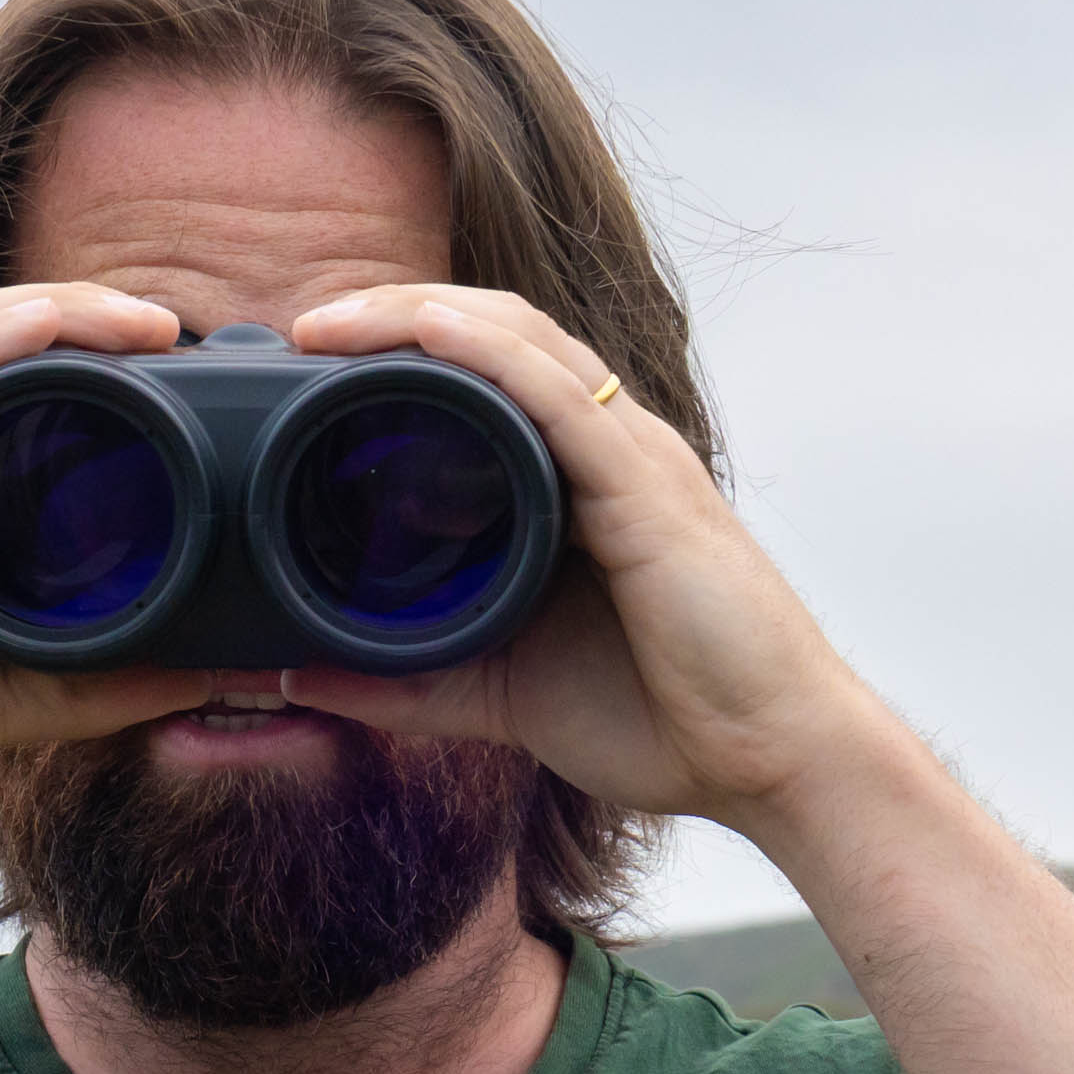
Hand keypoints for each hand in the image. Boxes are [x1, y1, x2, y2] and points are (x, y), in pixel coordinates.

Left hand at [282, 287, 851, 830]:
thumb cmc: (667, 718)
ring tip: (333, 320)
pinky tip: (428, 330)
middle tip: (306, 325)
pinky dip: (489, 353)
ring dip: (421, 314)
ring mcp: (633, 460)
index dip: (402, 349)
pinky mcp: (649, 491)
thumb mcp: (501, 693)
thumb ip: (406, 681)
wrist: (773, 760)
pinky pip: (562, 396)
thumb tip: (299, 677)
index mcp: (580, 482)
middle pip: (497, 334)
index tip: (310, 363)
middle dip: (397, 312)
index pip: (488, 376)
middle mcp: (610, 450)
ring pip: (522, 343)